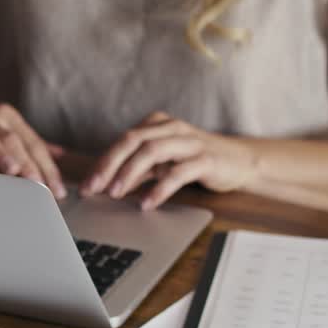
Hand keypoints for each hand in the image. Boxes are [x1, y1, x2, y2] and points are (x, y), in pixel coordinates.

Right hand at [0, 98, 67, 198]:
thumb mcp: (1, 127)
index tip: (60, 191)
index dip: (48, 167)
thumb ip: (28, 141)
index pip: (33, 143)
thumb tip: (60, 155)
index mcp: (6, 117)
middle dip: (31, 165)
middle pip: (15, 140)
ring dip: (2, 155)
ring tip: (16, 172)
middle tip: (45, 189)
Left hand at [82, 112, 256, 209]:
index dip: (102, 161)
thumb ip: (138, 169)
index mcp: (158, 124)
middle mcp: (172, 128)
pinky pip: (178, 172)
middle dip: (109, 165)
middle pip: (133, 141)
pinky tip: (147, 203)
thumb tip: (105, 183)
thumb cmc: (195, 162)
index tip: (86, 184)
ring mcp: (190, 142)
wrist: (240, 162)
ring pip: (152, 151)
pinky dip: (160, 188)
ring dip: (130, 173)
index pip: (123, 140)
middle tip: (94, 188)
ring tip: (115, 194)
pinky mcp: (206, 160)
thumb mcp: (163, 163)